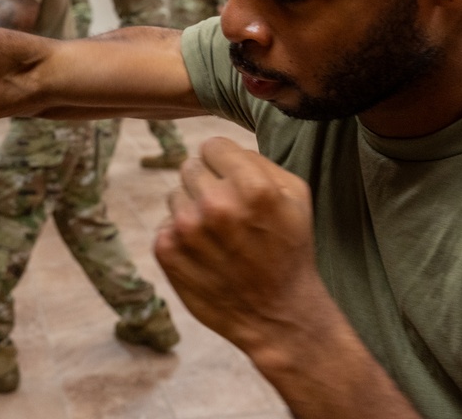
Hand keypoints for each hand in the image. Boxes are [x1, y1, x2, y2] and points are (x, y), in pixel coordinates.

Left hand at [154, 137, 330, 356]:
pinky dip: (181, 236)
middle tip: (228, 213)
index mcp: (251, 186)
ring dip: (192, 210)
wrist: (278, 315)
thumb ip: (257, 160)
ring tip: (218, 237)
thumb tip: (219, 149)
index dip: (223, 163)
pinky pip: (165, 224)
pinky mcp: (167, 251)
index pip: (212, 146)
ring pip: (175, 195)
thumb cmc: (290, 250)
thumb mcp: (295, 196)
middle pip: (190, 167)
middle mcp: (216, 204)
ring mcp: (187, 229)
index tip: (233, 182)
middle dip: (207, 184)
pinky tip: (205, 254)